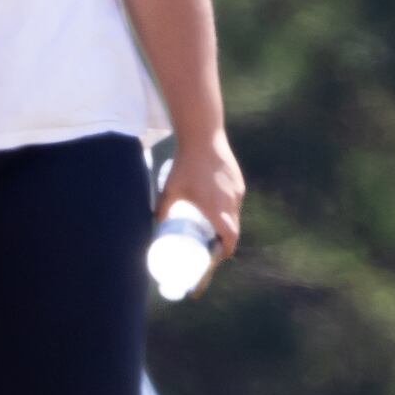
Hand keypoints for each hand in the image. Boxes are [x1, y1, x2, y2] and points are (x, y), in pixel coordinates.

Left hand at [165, 132, 244, 260]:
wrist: (204, 138)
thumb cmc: (185, 165)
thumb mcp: (170, 189)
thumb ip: (162, 207)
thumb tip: (156, 221)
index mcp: (216, 208)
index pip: (229, 236)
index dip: (225, 249)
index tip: (219, 256)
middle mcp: (231, 202)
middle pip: (234, 228)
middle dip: (225, 240)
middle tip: (213, 246)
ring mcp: (237, 191)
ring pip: (236, 214)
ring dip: (227, 224)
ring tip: (214, 227)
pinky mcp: (238, 181)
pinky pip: (236, 201)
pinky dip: (229, 209)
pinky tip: (219, 208)